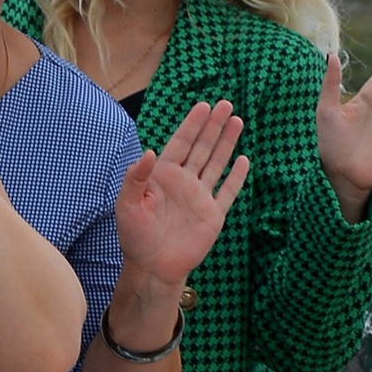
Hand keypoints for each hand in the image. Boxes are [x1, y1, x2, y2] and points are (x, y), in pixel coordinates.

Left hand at [114, 100, 250, 289]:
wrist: (153, 268)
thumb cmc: (135, 238)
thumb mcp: (127, 205)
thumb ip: (135, 178)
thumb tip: (149, 151)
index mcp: (163, 177)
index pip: (181, 144)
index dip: (192, 124)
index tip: (204, 105)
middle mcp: (184, 183)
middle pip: (202, 147)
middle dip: (213, 126)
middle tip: (226, 104)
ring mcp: (200, 197)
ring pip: (216, 163)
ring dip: (227, 143)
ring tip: (237, 120)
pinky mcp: (213, 215)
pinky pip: (227, 192)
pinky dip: (236, 177)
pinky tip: (244, 160)